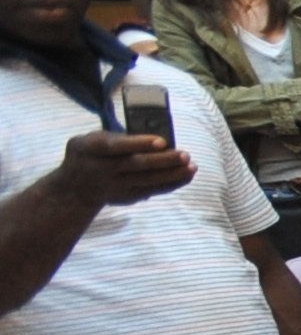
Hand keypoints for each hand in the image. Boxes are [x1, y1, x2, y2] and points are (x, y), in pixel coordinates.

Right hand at [56, 127, 193, 209]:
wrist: (74, 188)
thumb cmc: (89, 153)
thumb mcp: (90, 140)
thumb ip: (116, 138)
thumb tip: (156, 139)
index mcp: (91, 148)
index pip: (117, 146)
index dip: (139, 143)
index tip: (161, 141)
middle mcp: (102, 169)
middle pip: (136, 165)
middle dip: (163, 160)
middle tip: (186, 154)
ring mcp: (114, 186)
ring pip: (147, 180)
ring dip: (173, 174)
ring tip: (192, 166)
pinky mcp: (126, 197)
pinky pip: (152, 191)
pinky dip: (171, 184)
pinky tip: (187, 176)